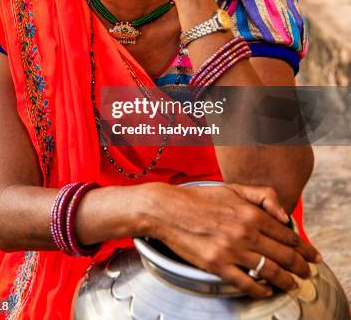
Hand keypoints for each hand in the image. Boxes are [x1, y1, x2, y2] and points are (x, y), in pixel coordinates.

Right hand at [147, 182, 320, 298]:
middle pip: (284, 254)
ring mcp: (231, 250)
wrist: (168, 210)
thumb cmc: (200, 199)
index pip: (287, 233)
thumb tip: (284, 214)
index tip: (311, 254)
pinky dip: (261, 290)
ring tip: (293, 284)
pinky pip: (246, 284)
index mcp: (250, 212)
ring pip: (270, 271)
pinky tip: (267, 290)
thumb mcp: (233, 188)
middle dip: (301, 266)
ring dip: (286, 280)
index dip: (303, 246)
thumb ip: (262, 196)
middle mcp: (245, 232)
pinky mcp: (217, 265)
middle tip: (307, 272)